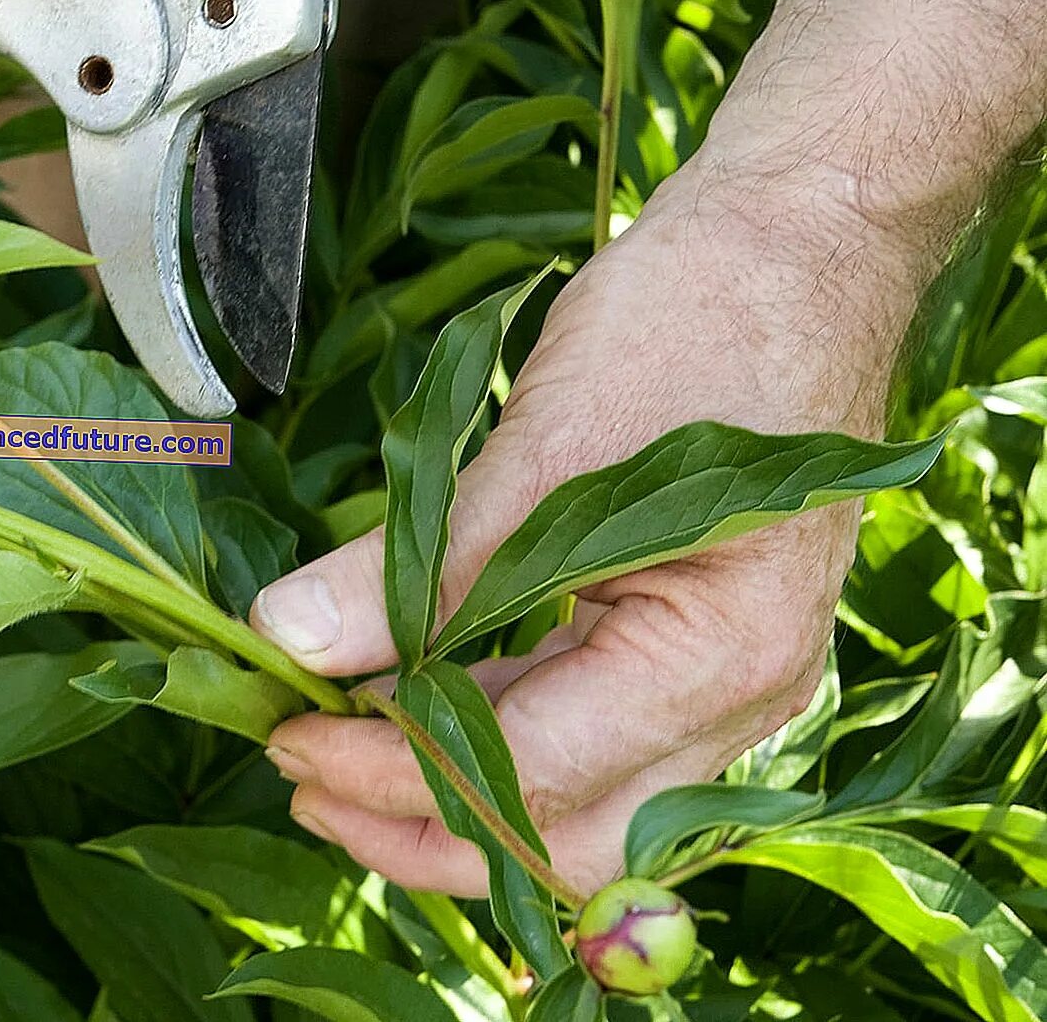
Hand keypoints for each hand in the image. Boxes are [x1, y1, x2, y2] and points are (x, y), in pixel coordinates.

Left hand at [250, 158, 924, 894]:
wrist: (798, 243)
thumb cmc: (700, 321)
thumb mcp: (548, 444)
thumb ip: (420, 565)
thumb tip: (286, 639)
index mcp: (720, 658)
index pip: (530, 775)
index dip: (392, 772)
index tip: (286, 735)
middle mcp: (738, 697)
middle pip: (565, 841)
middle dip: (421, 828)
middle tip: (300, 775)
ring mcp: (720, 677)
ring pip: (572, 798)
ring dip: (446, 789)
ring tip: (328, 746)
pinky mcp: (684, 641)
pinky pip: (581, 728)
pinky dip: (486, 729)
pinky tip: (401, 700)